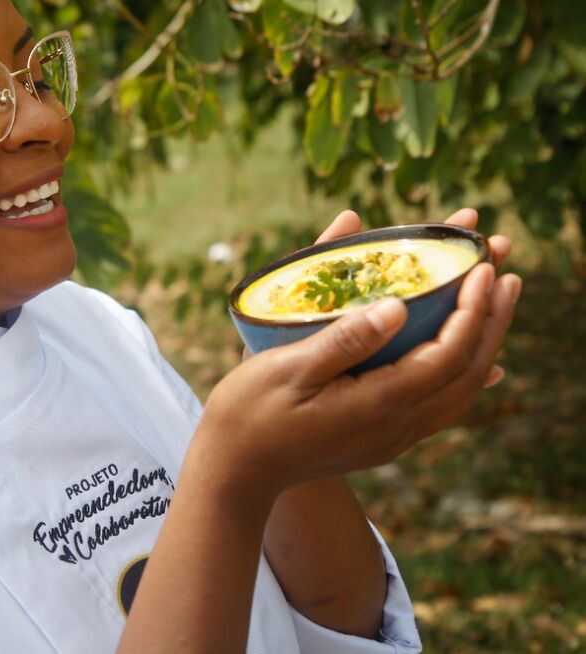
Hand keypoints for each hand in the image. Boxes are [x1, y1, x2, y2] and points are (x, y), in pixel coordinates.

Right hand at [201, 238, 519, 499]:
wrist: (235, 473)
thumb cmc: (248, 413)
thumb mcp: (287, 369)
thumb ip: (344, 339)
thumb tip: (398, 307)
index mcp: (376, 404)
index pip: (447, 354)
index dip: (471, 308)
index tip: (481, 266)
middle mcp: (396, 425)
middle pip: (468, 371)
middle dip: (492, 318)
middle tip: (505, 267)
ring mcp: (393, 437)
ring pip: (461, 391)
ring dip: (484, 342)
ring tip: (495, 301)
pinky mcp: (383, 440)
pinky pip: (442, 405)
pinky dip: (466, 373)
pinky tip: (474, 360)